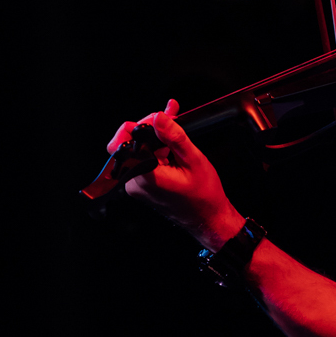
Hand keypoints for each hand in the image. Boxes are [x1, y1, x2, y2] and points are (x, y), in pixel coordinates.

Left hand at [106, 100, 241, 249]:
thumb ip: (174, 136)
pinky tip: (171, 147)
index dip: (143, 124)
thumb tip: (159, 117)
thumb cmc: (204, 195)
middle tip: (171, 121)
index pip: (126, 139)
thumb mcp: (193, 160)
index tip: (162, 120)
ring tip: (174, 135)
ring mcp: (137, 186)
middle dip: (149, 129)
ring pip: (136, 151)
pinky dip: (155, 151)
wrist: (208, 219)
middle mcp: (135, 183)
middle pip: (129, 143)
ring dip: (154, 139)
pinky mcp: (142, 187)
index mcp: (145, 175)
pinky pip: (142, 162)